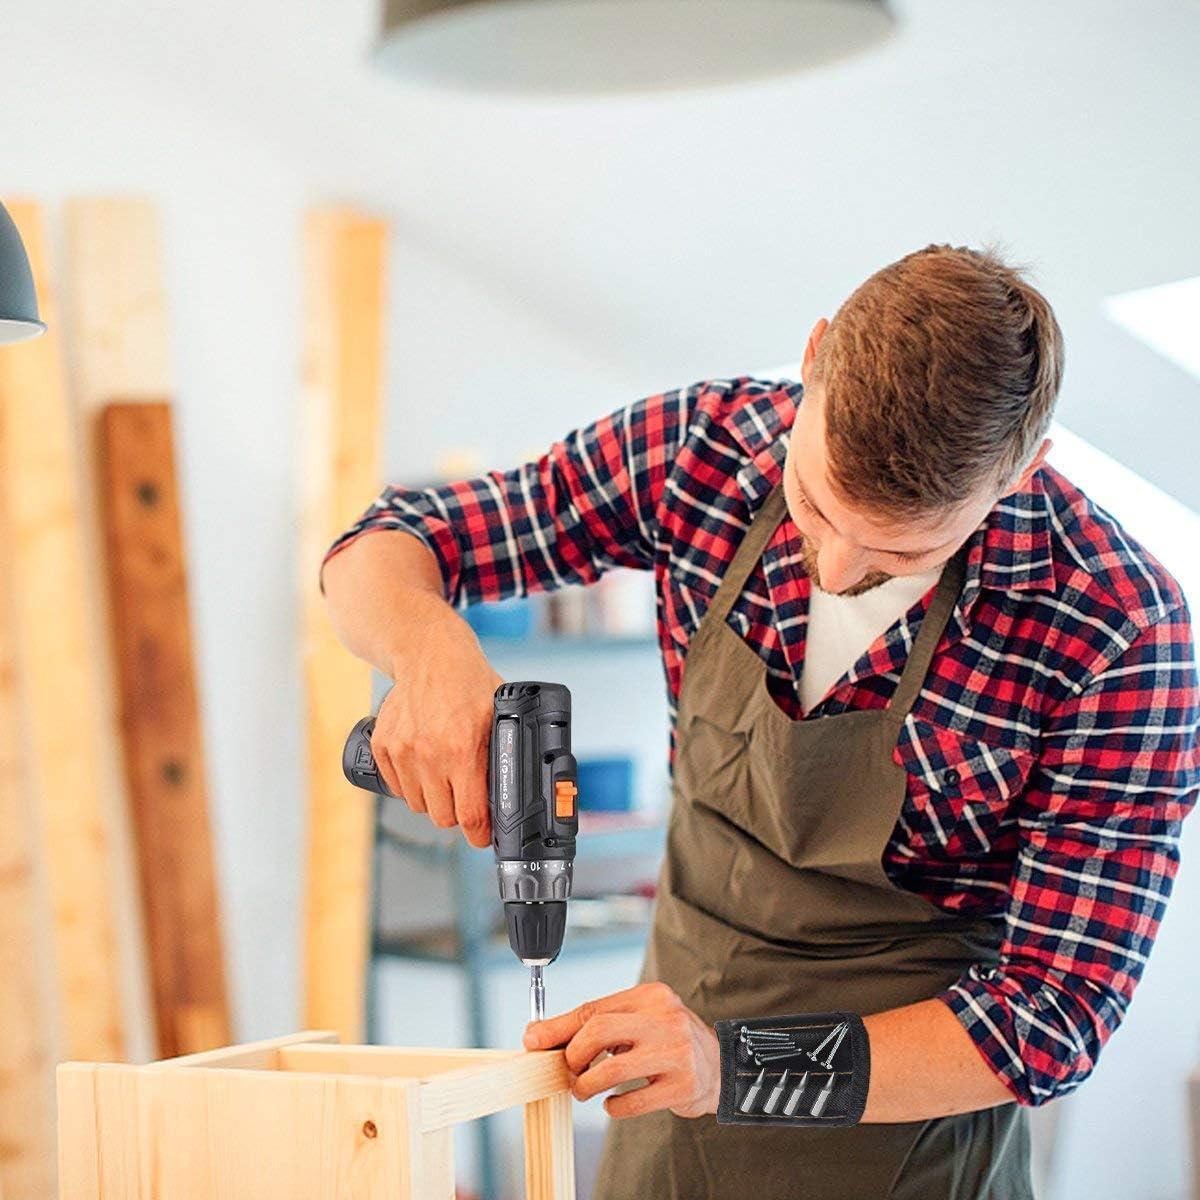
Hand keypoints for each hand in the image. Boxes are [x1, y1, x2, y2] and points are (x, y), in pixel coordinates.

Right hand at [368, 620, 503, 848]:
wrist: (429, 654)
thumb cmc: (469, 683)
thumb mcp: (500, 715)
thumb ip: (506, 751)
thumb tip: (524, 788)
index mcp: (463, 748)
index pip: (469, 815)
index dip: (480, 833)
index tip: (484, 836)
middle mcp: (429, 753)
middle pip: (442, 817)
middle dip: (458, 814)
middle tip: (466, 800)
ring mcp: (402, 750)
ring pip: (418, 805)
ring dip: (433, 800)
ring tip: (445, 779)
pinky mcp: (383, 746)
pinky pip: (396, 787)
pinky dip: (410, 786)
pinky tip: (424, 769)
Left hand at [522, 982, 720, 1118]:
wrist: (719, 1068)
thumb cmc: (667, 1042)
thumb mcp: (636, 1022)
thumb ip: (594, 1025)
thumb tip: (537, 1035)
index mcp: (651, 996)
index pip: (594, 1009)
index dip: (558, 1029)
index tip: (534, 1042)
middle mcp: (666, 1018)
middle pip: (598, 1031)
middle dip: (574, 1056)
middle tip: (570, 1071)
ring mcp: (676, 1052)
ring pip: (612, 1070)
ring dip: (587, 1085)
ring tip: (585, 1090)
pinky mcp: (682, 1085)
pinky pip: (632, 1101)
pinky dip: (613, 1107)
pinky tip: (613, 1104)